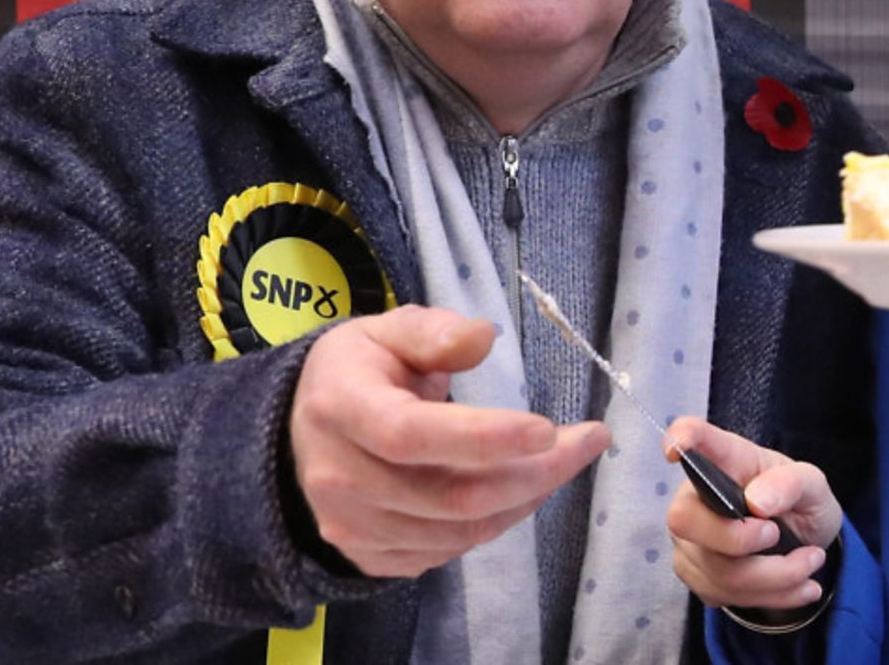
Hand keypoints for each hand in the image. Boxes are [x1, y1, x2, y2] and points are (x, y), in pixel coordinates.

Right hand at [287, 304, 609, 577]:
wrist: (300, 431)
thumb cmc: (359, 372)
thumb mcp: (386, 330)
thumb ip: (433, 332)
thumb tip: (482, 337)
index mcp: (341, 408)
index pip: (412, 434)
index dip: (484, 438)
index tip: (548, 428)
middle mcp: (339, 478)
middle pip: (450, 495)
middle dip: (535, 473)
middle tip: (588, 442)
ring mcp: (352, 527)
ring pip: (458, 532)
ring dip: (524, 499)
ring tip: (561, 461)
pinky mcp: (369, 557)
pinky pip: (447, 552)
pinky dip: (496, 523)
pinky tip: (520, 489)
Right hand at [663, 417, 839, 610]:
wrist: (804, 543)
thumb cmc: (797, 501)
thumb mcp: (812, 485)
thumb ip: (791, 483)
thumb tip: (757, 501)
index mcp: (726, 459)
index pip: (694, 438)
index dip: (680, 439)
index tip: (674, 449)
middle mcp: (696, 497)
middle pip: (684, 520)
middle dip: (736, 539)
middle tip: (775, 534)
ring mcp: (691, 541)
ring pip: (717, 571)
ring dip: (776, 575)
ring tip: (810, 563)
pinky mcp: (698, 577)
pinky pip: (728, 595)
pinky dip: (773, 595)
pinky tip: (800, 585)